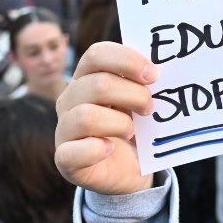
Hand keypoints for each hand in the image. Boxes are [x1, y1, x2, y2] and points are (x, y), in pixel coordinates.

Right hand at [54, 41, 156, 195]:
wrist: (131, 169)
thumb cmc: (135, 126)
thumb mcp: (139, 100)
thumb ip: (144, 82)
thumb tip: (158, 70)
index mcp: (87, 77)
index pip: (97, 54)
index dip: (127, 60)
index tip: (154, 74)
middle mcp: (69, 99)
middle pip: (97, 84)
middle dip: (134, 95)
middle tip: (150, 107)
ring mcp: (64, 129)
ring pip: (86, 116)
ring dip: (119, 123)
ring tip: (132, 131)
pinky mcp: (65, 159)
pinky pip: (72, 152)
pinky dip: (97, 150)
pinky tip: (111, 148)